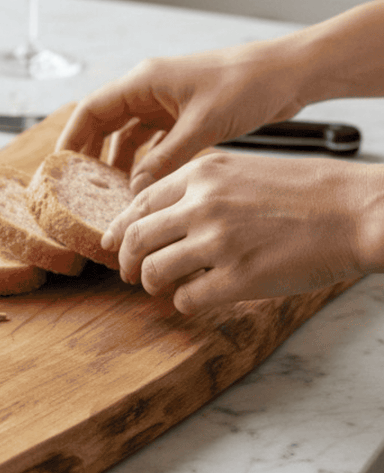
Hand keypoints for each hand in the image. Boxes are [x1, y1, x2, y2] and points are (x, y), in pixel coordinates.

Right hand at [56, 40, 306, 192]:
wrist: (288, 74)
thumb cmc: (248, 85)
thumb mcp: (202, 126)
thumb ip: (165, 159)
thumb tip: (135, 190)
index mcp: (144, 81)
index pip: (91, 110)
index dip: (70, 139)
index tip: (58, 168)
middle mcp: (148, 89)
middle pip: (103, 123)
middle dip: (89, 155)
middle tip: (79, 188)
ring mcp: (165, 102)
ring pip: (126, 134)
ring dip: (117, 162)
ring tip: (111, 192)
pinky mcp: (182, 115)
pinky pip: (150, 140)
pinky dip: (143, 161)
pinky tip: (142, 184)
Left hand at [102, 152, 380, 314]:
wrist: (359, 211)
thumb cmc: (309, 192)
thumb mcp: (245, 169)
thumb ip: (203, 188)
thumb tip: (165, 216)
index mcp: (203, 174)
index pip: (139, 202)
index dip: (120, 228)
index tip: (114, 244)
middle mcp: (203, 204)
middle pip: (136, 238)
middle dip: (128, 262)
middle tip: (131, 275)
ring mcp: (218, 241)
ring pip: (154, 270)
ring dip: (153, 285)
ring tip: (164, 289)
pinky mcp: (238, 277)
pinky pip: (186, 298)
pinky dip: (184, 303)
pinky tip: (196, 299)